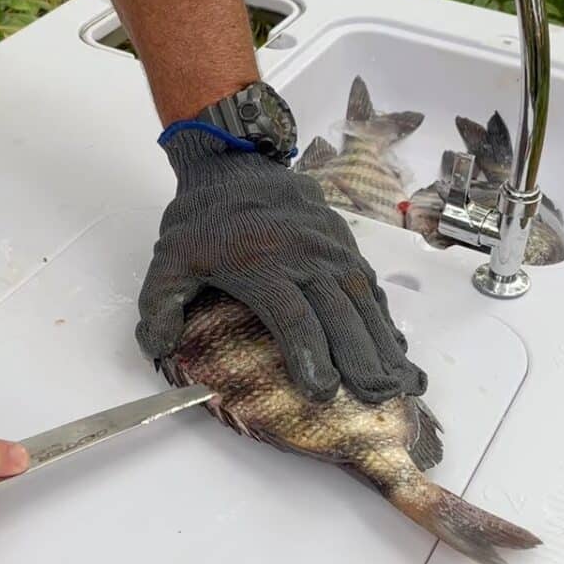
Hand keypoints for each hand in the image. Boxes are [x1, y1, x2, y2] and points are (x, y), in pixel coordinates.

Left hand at [136, 130, 426, 402]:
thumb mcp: (169, 258)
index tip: (322, 392)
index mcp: (261, 264)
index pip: (293, 317)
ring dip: (385, 345)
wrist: (236, 165)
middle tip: (377, 398)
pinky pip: (371, 287)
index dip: (310, 355)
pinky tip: (398, 352)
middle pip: (340, 314)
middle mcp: (305, 256)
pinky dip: (386, 320)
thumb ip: (160, 304)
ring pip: (364, 302)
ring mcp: (331, 249)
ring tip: (404, 384)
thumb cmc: (203, 220)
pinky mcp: (345, 245)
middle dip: (362, 359)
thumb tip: (159, 348)